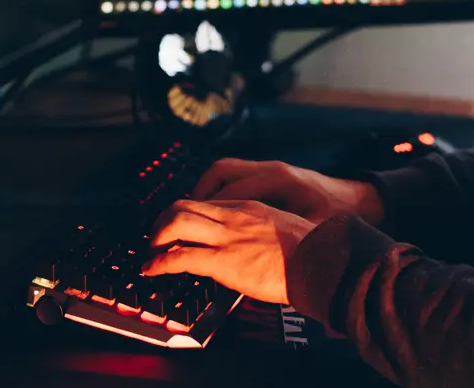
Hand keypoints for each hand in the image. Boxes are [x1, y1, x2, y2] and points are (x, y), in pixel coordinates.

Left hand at [143, 199, 315, 304]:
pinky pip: (180, 257)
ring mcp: (227, 236)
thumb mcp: (285, 231)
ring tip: (151, 254)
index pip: (206, 202)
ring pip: (176, 223)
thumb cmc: (312, 255)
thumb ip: (265, 233)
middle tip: (156, 239)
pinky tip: (152, 270)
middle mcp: (234, 216)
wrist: (322, 263)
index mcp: (250, 207)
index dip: (185, 215)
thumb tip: (257, 248)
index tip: (178, 229)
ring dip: (157, 238)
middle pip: (183, 205)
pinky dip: (159, 263)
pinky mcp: (223, 260)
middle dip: (162, 221)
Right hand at [191, 158, 384, 224]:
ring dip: (203, 192)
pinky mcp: (268, 173)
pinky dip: (217, 191)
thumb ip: (281, 243)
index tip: (190, 236)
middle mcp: (270, 170)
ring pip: (222, 171)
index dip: (208, 215)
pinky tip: (211, 212)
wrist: (358, 201)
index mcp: (280, 182)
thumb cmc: (337, 219)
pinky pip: (233, 176)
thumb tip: (252, 259)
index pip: (232, 194)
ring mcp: (268, 169)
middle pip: (220, 174)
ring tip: (188, 218)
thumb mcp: (312, 233)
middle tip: (176, 225)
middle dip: (195, 199)